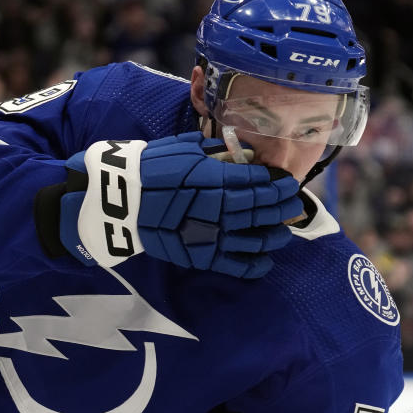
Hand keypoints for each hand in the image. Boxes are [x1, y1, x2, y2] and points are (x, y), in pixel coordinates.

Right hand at [58, 132, 301, 278]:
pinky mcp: (201, 256)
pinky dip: (255, 264)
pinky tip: (266, 260)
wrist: (118, 201)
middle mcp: (220, 207)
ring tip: (286, 230)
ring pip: (255, 236)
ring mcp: (212, 234)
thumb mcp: (181, 148)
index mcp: (216, 178)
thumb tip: (237, 153)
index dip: (275, 183)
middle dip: (282, 205)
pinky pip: (235, 264)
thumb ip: (212, 151)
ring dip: (276, 234)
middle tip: (294, 204)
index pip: (257, 181)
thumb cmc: (147, 168)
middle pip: (262, 207)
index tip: (285, 182)